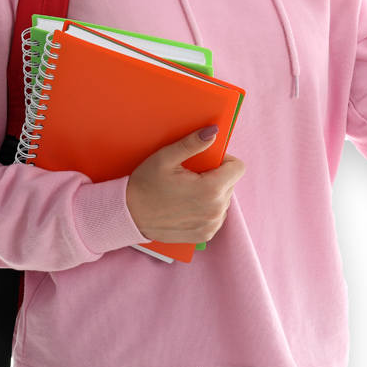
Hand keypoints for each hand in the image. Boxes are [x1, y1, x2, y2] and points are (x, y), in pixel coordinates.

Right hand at [126, 127, 244, 244]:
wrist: (129, 215)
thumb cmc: (145, 185)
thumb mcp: (166, 157)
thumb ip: (193, 143)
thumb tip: (213, 131)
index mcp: (211, 189)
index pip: (238, 168)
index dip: (224, 160)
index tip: (207, 161)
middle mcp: (216, 210)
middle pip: (231, 183)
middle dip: (216, 176)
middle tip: (191, 176)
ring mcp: (211, 225)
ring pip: (225, 199)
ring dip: (213, 193)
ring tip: (188, 191)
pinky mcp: (205, 235)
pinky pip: (217, 215)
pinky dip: (207, 208)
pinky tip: (188, 205)